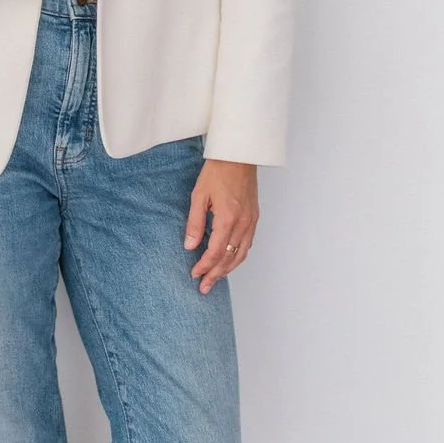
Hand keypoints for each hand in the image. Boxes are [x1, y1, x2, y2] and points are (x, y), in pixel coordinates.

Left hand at [183, 159, 258, 293]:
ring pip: (241, 254)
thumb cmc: (217, 171)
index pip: (215, 252)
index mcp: (227, 219)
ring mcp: (251, 221)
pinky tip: (229, 260)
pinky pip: (248, 244)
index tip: (194, 275)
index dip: (204, 266)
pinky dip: (238, 257)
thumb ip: (194, 222)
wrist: (239, 155)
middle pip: (229, 259)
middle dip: (216, 275)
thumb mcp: (199, 195)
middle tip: (204, 287)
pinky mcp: (254, 217)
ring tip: (215, 278)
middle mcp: (242, 223)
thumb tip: (189, 246)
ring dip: (228, 269)